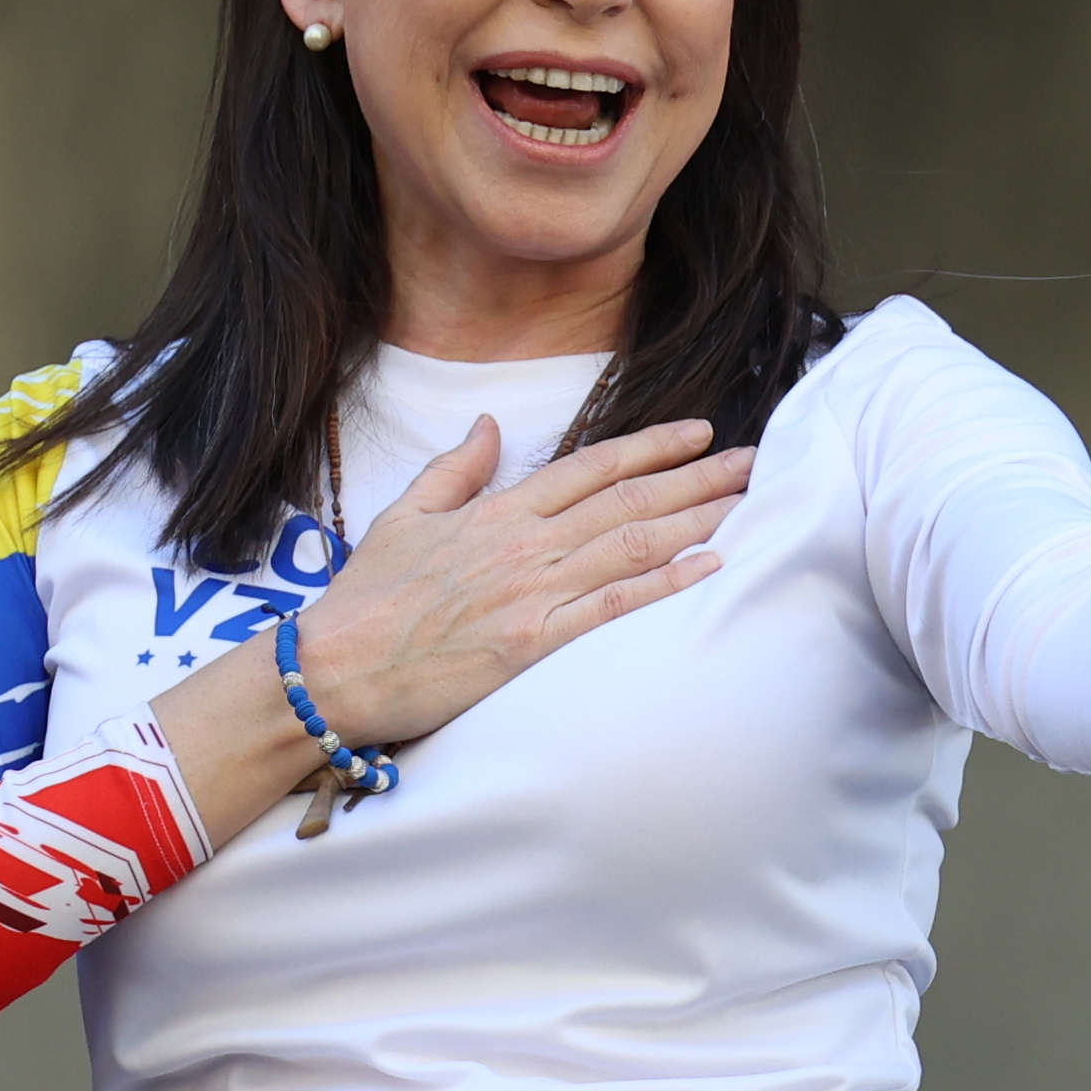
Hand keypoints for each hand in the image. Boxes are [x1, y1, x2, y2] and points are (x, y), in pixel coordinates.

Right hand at [293, 418, 753, 744]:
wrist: (335, 667)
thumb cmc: (367, 599)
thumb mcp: (404, 516)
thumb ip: (455, 468)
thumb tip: (490, 422)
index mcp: (498, 511)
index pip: (592, 466)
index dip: (652, 446)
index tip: (700, 431)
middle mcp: (525, 544)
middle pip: (629, 500)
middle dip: (697, 477)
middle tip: (754, 459)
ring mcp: (533, 592)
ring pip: (632, 544)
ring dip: (697, 519)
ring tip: (747, 500)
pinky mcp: (535, 641)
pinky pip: (614, 606)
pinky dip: (665, 583)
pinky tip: (710, 566)